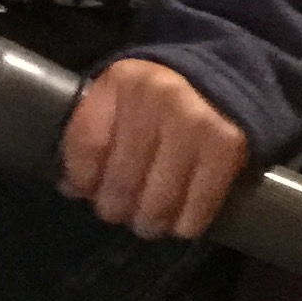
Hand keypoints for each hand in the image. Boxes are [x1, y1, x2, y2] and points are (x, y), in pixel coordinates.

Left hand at [60, 59, 249, 240]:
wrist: (227, 77)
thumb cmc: (161, 95)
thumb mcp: (120, 95)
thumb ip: (95, 132)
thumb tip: (74, 188)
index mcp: (122, 81)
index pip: (88, 144)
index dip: (82, 179)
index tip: (85, 193)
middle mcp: (157, 98)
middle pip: (121, 178)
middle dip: (115, 208)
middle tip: (121, 213)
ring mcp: (195, 123)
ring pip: (157, 200)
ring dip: (148, 222)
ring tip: (148, 223)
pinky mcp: (227, 147)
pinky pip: (198, 206)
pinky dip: (185, 224)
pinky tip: (179, 223)